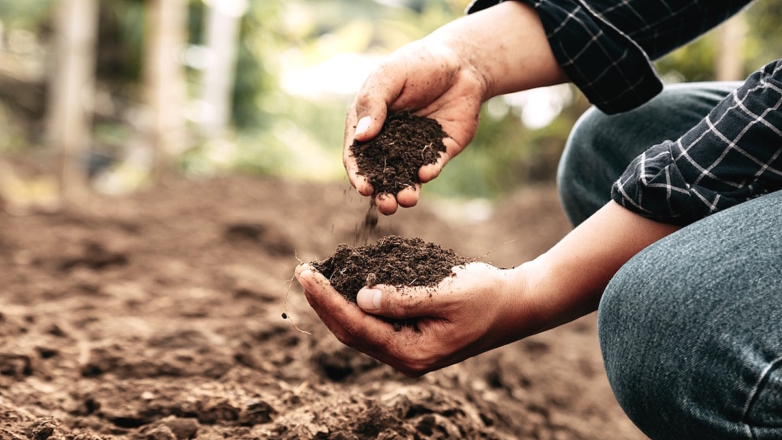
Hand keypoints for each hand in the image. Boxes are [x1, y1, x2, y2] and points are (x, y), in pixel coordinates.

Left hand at [295, 262, 524, 376]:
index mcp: (413, 353)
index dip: (327, 300)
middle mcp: (405, 358)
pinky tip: (344, 285)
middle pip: (350, 332)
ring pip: (358, 330)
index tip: (307, 274)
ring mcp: (407, 350)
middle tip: (303, 271)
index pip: (357, 327)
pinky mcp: (410, 337)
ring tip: (315, 277)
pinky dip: (354, 303)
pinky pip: (373, 323)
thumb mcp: (446, 293)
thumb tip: (360, 298)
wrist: (516, 305)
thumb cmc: (486, 295)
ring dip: (334, 303)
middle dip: (323, 302)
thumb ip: (403, 298)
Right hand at [344, 2, 567, 214]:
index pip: (357, 155)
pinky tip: (427, 172)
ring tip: (407, 199)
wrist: (461, 63)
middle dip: (382, 193)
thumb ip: (373, 104)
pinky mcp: (440, 151)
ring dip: (405, 191)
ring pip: (406, 177)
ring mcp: (414, 149)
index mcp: (368, 124)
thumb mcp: (389, 76)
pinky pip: (432, 166)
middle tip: (387, 205)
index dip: (358, 174)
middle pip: (381, 174)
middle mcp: (389, 141)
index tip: (363, 188)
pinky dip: (428, 171)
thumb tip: (361, 137)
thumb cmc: (417, 64)